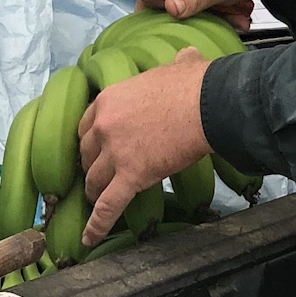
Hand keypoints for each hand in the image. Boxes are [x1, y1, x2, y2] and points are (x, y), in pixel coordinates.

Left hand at [81, 49, 210, 246]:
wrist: (207, 104)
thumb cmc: (196, 84)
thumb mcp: (178, 66)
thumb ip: (175, 64)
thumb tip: (187, 56)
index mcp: (109, 99)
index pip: (87, 126)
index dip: (91, 141)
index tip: (95, 150)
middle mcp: (104, 126)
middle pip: (87, 154)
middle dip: (91, 167)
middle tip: (97, 177)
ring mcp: (115, 153)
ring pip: (95, 181)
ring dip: (94, 193)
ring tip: (96, 203)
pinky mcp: (130, 176)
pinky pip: (108, 206)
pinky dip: (97, 225)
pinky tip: (90, 240)